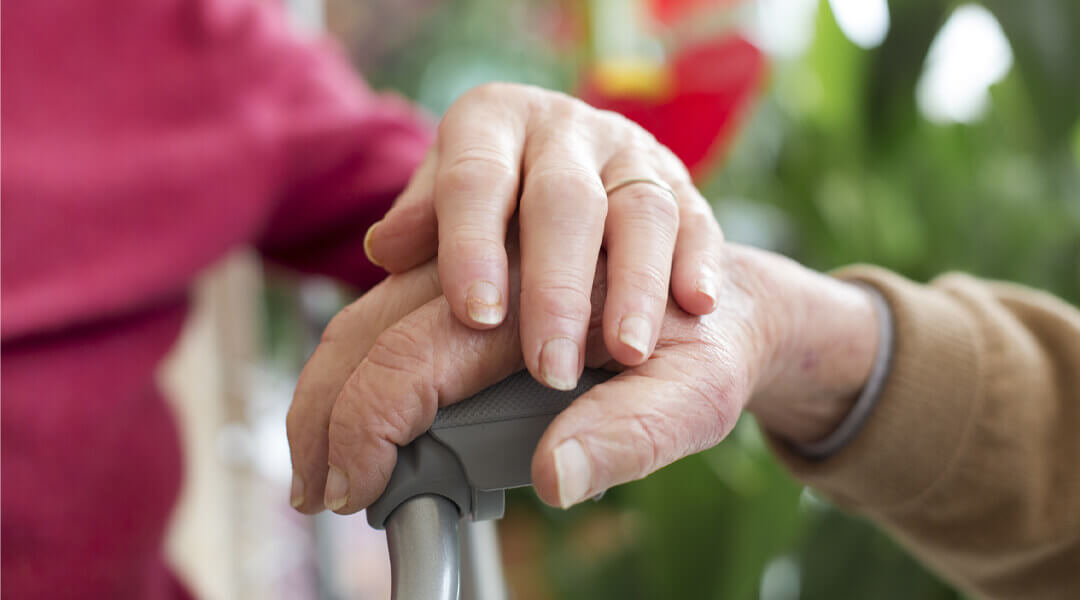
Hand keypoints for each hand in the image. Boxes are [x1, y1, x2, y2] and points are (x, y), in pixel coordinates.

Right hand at [287, 242, 880, 512]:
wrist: (728, 302)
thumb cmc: (710, 347)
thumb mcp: (700, 395)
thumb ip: (635, 431)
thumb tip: (554, 477)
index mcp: (539, 284)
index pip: (422, 351)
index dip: (372, 424)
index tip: (355, 494)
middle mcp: (496, 255)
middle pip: (374, 321)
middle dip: (332, 408)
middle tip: (319, 489)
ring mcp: (481, 259)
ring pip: (374, 308)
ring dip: (335, 383)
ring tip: (323, 457)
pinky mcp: (477, 274)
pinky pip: (397, 308)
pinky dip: (360, 364)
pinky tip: (350, 410)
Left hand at [362, 83, 722, 389]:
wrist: (593, 200)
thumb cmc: (506, 220)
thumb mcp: (458, 211)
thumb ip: (431, 230)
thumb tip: (387, 250)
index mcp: (492, 125)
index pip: (476, 179)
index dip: (473, 244)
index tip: (476, 314)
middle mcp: (564, 132)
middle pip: (562, 201)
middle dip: (556, 286)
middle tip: (549, 367)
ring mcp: (630, 154)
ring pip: (640, 209)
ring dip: (635, 284)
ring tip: (629, 352)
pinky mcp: (683, 187)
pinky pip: (698, 219)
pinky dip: (697, 261)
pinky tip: (696, 304)